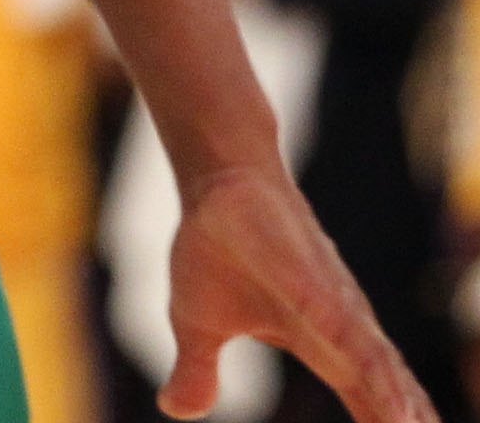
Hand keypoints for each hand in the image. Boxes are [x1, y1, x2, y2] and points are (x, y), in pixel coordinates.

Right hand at [163, 162, 435, 421]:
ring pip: (374, 361)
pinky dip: (363, 358)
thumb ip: (198, 371)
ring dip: (395, 396)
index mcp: (320, 345)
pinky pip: (341, 324)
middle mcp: (339, 327)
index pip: (367, 397)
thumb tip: (175, 410)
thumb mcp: (197, 326)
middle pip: (385, 386)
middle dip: (407, 414)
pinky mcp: (310, 277)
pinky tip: (377, 385)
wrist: (217, 184)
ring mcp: (329, 301)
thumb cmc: (216, 251)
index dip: (385, 420)